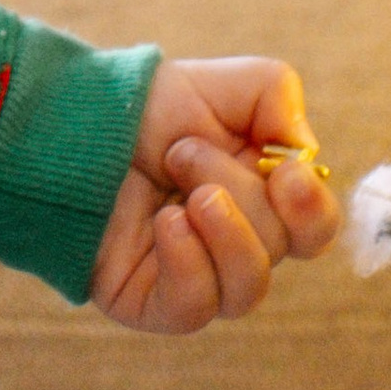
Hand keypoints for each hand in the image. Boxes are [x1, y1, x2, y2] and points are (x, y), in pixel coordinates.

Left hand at [89, 58, 339, 334]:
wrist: (75, 124)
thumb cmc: (151, 108)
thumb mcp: (224, 82)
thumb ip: (279, 97)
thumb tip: (302, 154)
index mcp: (265, 199)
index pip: (315, 229)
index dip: (309, 208)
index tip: (284, 172)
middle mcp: (237, 245)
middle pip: (279, 246)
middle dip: (235, 188)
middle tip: (182, 153)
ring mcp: (199, 279)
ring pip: (246, 288)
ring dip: (220, 230)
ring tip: (178, 195)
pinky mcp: (155, 303)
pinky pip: (195, 307)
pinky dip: (187, 260)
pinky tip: (164, 223)